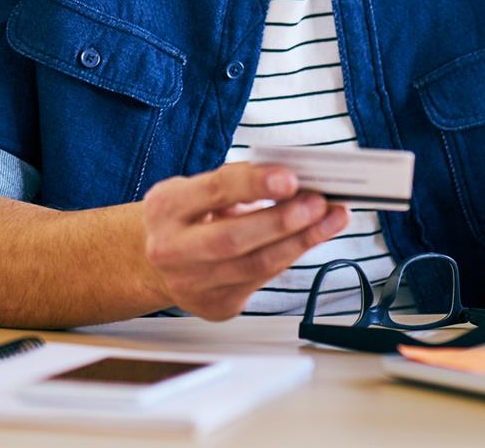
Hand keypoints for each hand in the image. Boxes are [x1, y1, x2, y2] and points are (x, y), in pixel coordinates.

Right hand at [140, 162, 349, 320]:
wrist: (154, 262)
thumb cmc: (186, 217)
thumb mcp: (196, 188)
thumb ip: (236, 183)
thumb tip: (291, 180)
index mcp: (166, 208)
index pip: (214, 192)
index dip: (255, 184)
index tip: (290, 178)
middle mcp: (172, 250)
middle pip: (234, 238)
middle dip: (283, 221)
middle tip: (318, 203)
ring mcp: (192, 284)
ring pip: (255, 266)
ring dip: (300, 241)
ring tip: (329, 220)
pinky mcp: (216, 306)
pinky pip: (262, 281)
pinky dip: (290, 257)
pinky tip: (310, 239)